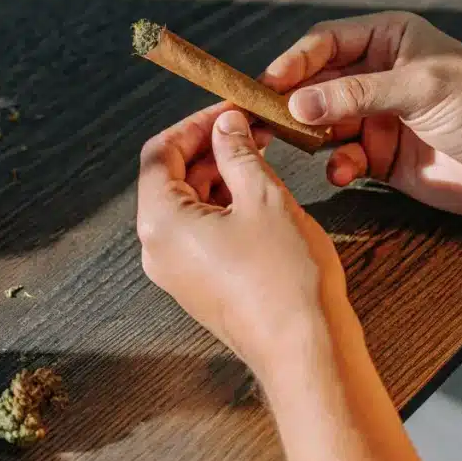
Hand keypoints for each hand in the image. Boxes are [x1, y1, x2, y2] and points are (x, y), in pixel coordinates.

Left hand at [136, 103, 355, 377]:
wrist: (304, 350)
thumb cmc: (284, 277)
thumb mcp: (264, 197)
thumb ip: (237, 153)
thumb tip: (225, 125)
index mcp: (160, 223)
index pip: (159, 154)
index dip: (194, 125)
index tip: (229, 110)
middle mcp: (157, 249)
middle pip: (169, 179)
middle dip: (209, 148)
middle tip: (250, 126)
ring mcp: (175, 271)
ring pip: (187, 205)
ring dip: (219, 175)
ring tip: (260, 153)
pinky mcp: (197, 286)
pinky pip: (200, 233)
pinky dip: (223, 206)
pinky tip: (257, 190)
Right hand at [259, 10, 461, 217]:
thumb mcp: (419, 88)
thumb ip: (356, 95)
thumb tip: (298, 104)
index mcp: (389, 41)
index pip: (327, 43)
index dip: (295, 62)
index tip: (270, 83)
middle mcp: (376, 76)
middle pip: (315, 84)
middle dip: (291, 103)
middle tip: (263, 120)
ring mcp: (374, 117)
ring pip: (321, 123)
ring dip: (308, 137)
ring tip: (298, 147)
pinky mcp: (376, 155)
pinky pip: (340, 157)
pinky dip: (336, 166)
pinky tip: (342, 172)